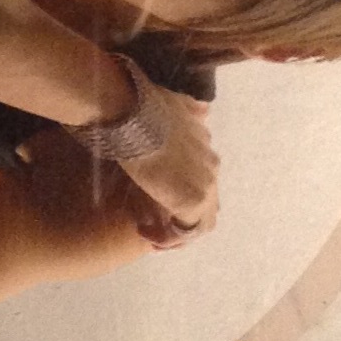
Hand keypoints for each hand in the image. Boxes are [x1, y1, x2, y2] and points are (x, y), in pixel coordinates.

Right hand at [113, 88, 219, 249]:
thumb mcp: (169, 102)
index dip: (179, 193)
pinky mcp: (193, 200)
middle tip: (153, 224)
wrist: (129, 111)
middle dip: (181, 217)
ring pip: (201, 220)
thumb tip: (205, 111)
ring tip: (150, 234)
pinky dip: (168, 238)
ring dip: (176, 231)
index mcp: (204, 142)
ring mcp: (206, 182)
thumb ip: (189, 109)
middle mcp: (211, 163)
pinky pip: (187, 231)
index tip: (155, 203)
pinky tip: (146, 234)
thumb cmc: (137, 108)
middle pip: (206, 202)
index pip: (202, 177)